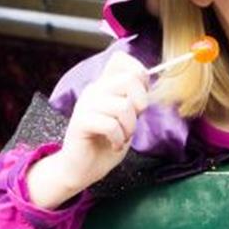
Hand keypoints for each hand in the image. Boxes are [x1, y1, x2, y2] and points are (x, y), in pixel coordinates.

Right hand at [26, 52, 149, 208]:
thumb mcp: (126, 119)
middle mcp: (94, 90)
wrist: (82, 169)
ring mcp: (86, 104)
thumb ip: (133, 100)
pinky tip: (113, 145)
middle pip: (129, 79)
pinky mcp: (81, 122)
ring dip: (129, 127)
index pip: (121, 60)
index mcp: (105, 85)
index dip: (139, 73)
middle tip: (133, 122)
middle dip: (141, 103)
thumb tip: (147, 84)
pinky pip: (110, 124)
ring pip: (123, 106)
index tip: (138, 98)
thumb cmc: (105, 143)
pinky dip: (118, 139)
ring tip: (122, 138)